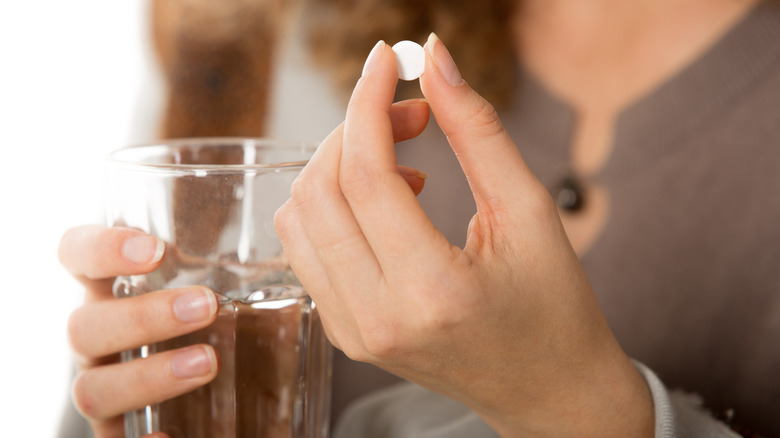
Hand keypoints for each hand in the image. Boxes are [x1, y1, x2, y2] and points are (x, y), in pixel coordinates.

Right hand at [59, 225, 218, 437]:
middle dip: (143, 316)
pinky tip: (173, 437)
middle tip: (208, 306)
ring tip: (209, 363)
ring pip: (92, 389)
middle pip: (83, 326)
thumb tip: (288, 199)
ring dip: (148, 376)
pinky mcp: (121, 435)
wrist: (227, 388)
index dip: (100, 249)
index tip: (154, 249)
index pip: (76, 255)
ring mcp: (104, 388)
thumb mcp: (223, 276)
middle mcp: (98, 338)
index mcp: (112, 288)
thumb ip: (236, 243)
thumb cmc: (218, 314)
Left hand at [274, 34, 653, 436]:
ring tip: (405, 165)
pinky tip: (389, 204)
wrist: (548, 391)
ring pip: (300, 220)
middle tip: (411, 112)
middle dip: (354, 130)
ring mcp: (353, 332)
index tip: (387, 61)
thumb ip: (478, 132)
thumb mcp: (530, 213)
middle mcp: (377, 318)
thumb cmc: (554, 308)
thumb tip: (436, 61)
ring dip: (340, 168)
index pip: (366, 176)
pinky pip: (309, 250)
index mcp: (431, 291)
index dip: (369, 103)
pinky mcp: (345, 333)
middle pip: (319, 192)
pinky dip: (336, 208)